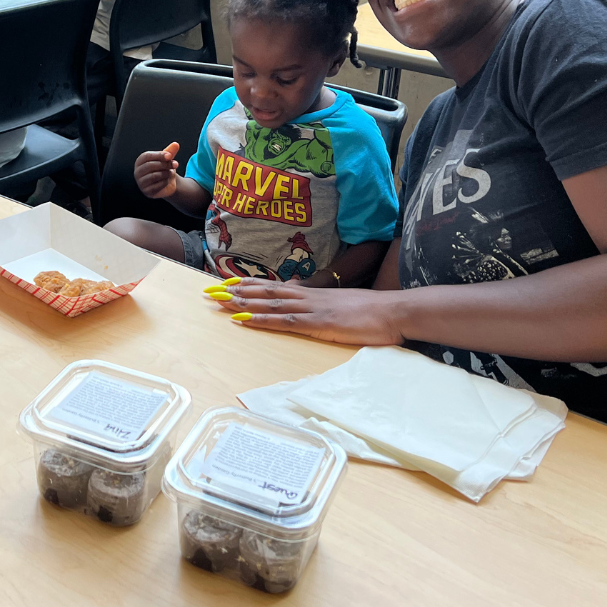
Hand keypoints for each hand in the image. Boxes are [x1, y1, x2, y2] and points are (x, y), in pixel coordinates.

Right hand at [134, 142, 178, 197]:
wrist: (167, 183)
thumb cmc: (164, 168)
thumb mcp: (167, 159)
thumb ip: (170, 151)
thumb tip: (176, 144)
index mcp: (140, 161)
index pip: (147, 156)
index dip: (159, 155)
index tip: (170, 156)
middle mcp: (137, 172)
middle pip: (150, 166)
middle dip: (165, 164)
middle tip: (176, 164)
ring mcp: (141, 183)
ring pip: (154, 176)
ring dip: (166, 173)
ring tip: (171, 172)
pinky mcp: (147, 192)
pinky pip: (157, 186)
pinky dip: (165, 182)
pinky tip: (167, 180)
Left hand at [211, 281, 404, 344]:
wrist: (395, 311)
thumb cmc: (375, 313)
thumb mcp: (345, 306)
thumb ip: (326, 306)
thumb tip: (312, 308)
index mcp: (314, 294)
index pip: (277, 287)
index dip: (252, 285)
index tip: (229, 283)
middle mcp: (308, 297)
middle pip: (266, 291)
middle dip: (237, 291)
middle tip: (211, 290)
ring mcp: (312, 308)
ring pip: (269, 302)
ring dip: (242, 301)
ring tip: (220, 300)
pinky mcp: (318, 323)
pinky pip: (283, 321)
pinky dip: (260, 319)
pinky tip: (243, 319)